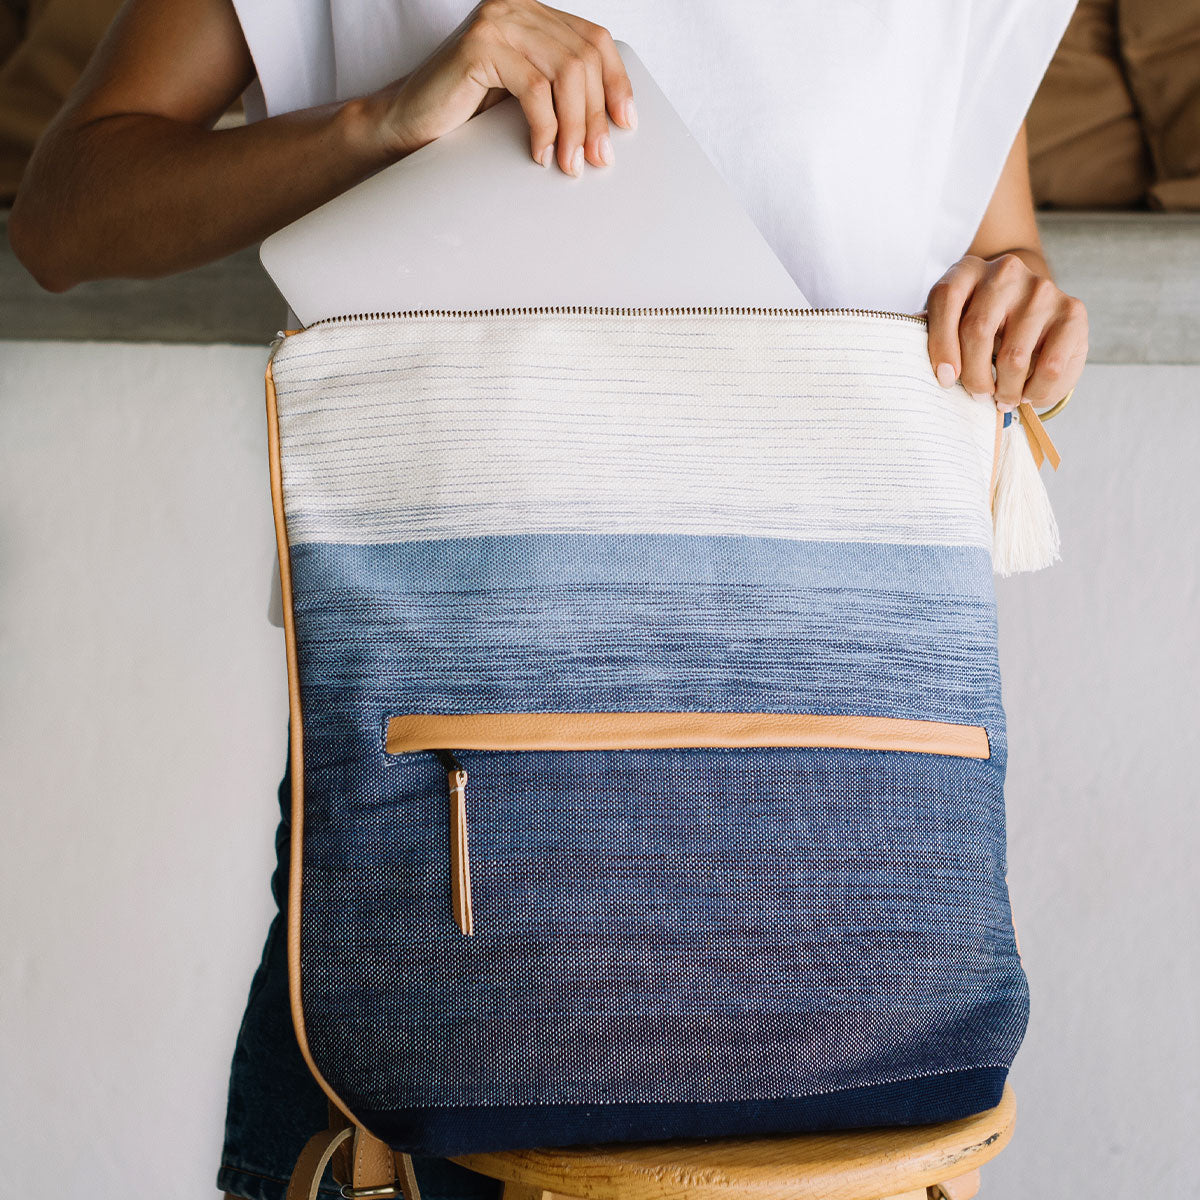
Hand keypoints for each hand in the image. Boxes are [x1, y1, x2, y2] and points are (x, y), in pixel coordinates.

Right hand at [372, 0, 635, 175]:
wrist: (407, 124)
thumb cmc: (465, 116)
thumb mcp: (525, 97)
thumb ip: (559, 90)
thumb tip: (610, 121)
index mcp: (532, 14)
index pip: (594, 40)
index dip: (616, 82)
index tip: (626, 123)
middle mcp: (516, 7)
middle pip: (583, 57)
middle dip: (596, 114)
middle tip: (598, 158)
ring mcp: (497, 21)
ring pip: (565, 72)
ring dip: (576, 125)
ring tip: (572, 163)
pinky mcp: (480, 46)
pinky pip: (534, 88)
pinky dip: (545, 126)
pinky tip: (540, 152)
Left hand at [924, 253, 1088, 411]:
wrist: (1033, 309)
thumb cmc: (985, 323)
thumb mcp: (955, 322)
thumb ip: (935, 336)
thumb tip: (921, 366)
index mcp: (967, 271)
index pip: (946, 299)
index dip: (941, 344)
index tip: (946, 379)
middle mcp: (1005, 272)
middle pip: (978, 331)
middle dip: (975, 377)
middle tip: (978, 397)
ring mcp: (1041, 288)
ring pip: (1013, 357)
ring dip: (1006, 390)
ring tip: (1003, 400)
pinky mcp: (1072, 310)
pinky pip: (1050, 366)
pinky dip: (1036, 392)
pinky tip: (1028, 395)